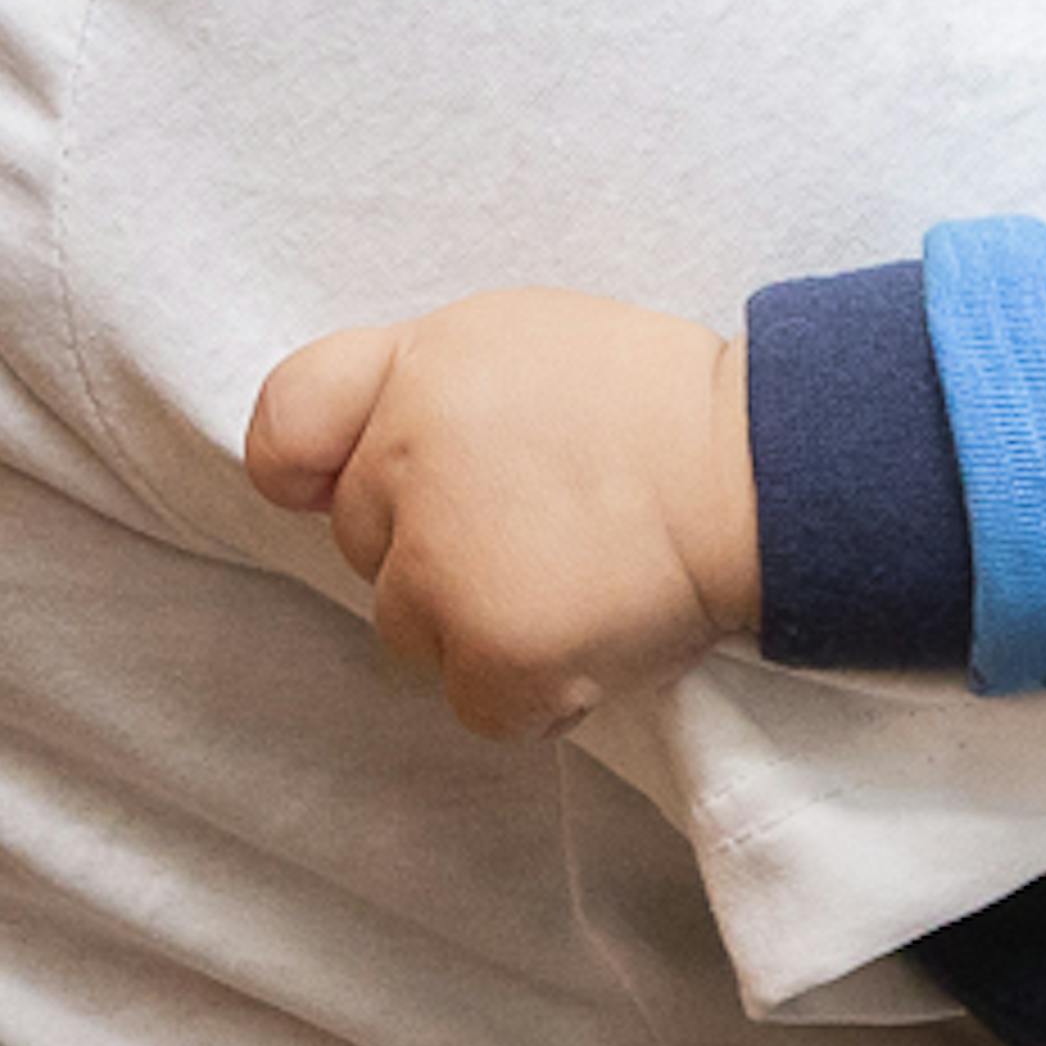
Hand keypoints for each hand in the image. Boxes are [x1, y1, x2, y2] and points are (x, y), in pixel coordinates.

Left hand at [247, 290, 763, 741]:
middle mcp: (406, 462)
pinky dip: (534, 693)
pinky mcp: (492, 656)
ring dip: (478, 626)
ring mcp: (442, 567)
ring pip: (412, 633)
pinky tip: (596, 637)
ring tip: (577, 580)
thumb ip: (433, 390)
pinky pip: (477, 706)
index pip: (287, 423)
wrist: (758, 470)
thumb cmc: (658, 403)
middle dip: (435, 548)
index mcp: (420, 369)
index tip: (339, 487)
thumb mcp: (527, 339)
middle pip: (364, 544)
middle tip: (541, 527)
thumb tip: (359, 468)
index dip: (306, 467)